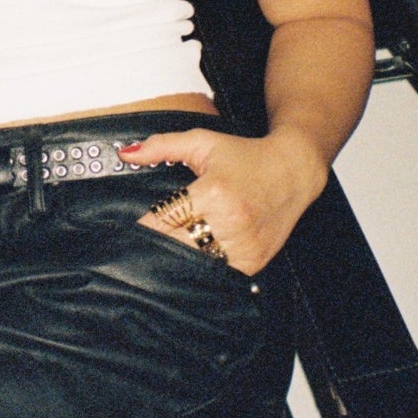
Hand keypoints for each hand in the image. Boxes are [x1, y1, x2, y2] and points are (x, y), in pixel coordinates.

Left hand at [118, 125, 327, 274]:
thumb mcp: (203, 142)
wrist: (294, 171)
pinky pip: (218, 275)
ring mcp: (244, 246)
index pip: (164, 221)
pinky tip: (190, 264)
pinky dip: (202, 271)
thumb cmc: (246, 156)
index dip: (141, 230)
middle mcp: (230, 222)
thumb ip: (161, 146)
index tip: (123, 236)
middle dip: (153, 250)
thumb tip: (126, 153)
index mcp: (213, 193)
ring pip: (195, 267)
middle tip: (133, 254)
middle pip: (175, 248)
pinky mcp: (254, 262)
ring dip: (176, 264)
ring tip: (158, 262)